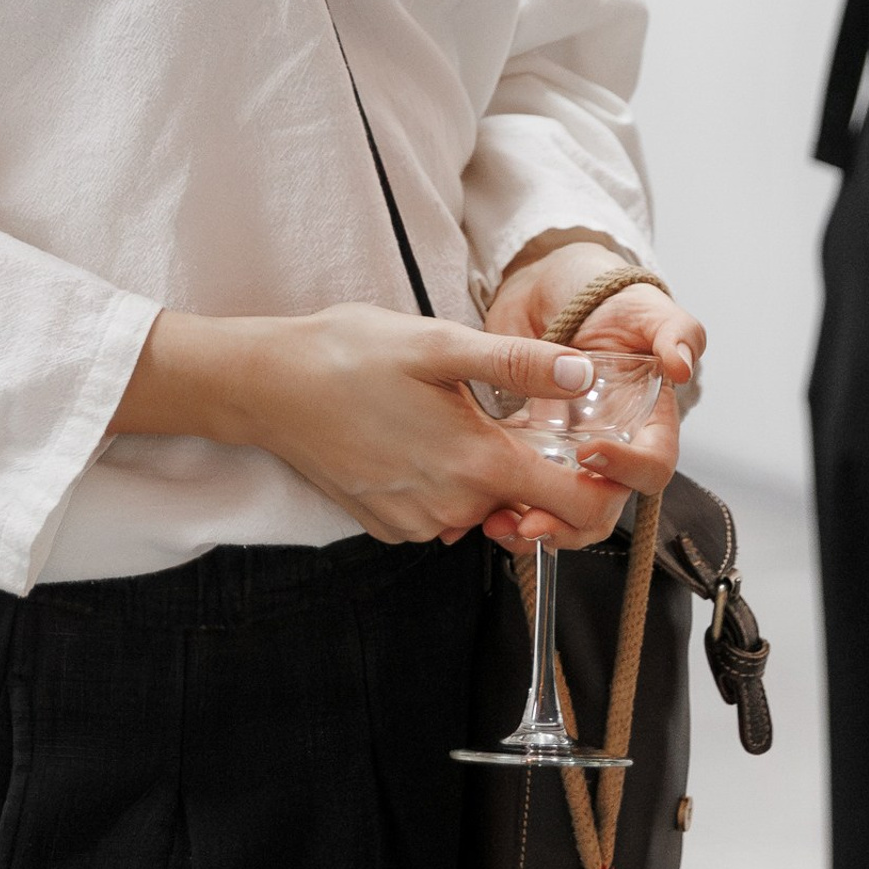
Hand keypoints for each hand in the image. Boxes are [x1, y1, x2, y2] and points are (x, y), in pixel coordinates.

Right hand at [113, 303, 626, 549]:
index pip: (577, 506)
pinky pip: (439, 514)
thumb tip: (582, 373)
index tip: (596, 454)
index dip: (602, 485)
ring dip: (478, 473)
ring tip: (442, 417)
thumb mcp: (436, 342)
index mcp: (477, 462)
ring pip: (481, 508)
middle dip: (531, 470)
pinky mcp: (387, 526)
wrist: (266, 386)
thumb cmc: (347, 354)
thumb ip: (515, 362)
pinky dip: (438, 483)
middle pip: (528, 505)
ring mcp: (417, 523)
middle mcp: (453, 507)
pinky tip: (409, 439)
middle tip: (500, 415)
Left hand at [483, 240, 705, 531]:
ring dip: (536, 526)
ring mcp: (568, 450)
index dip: (626, 469)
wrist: (553, 286)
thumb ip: (674, 330)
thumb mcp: (645, 307)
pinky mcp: (528, 446)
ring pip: (561, 508)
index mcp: (648, 422)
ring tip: (501, 527)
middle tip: (534, 521)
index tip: (591, 454)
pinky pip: (520, 487)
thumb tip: (682, 365)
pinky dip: (503, 504)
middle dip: (572, 519)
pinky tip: (479, 511)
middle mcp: (612, 444)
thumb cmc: (610, 298)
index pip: (651, 465)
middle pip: (603, 504)